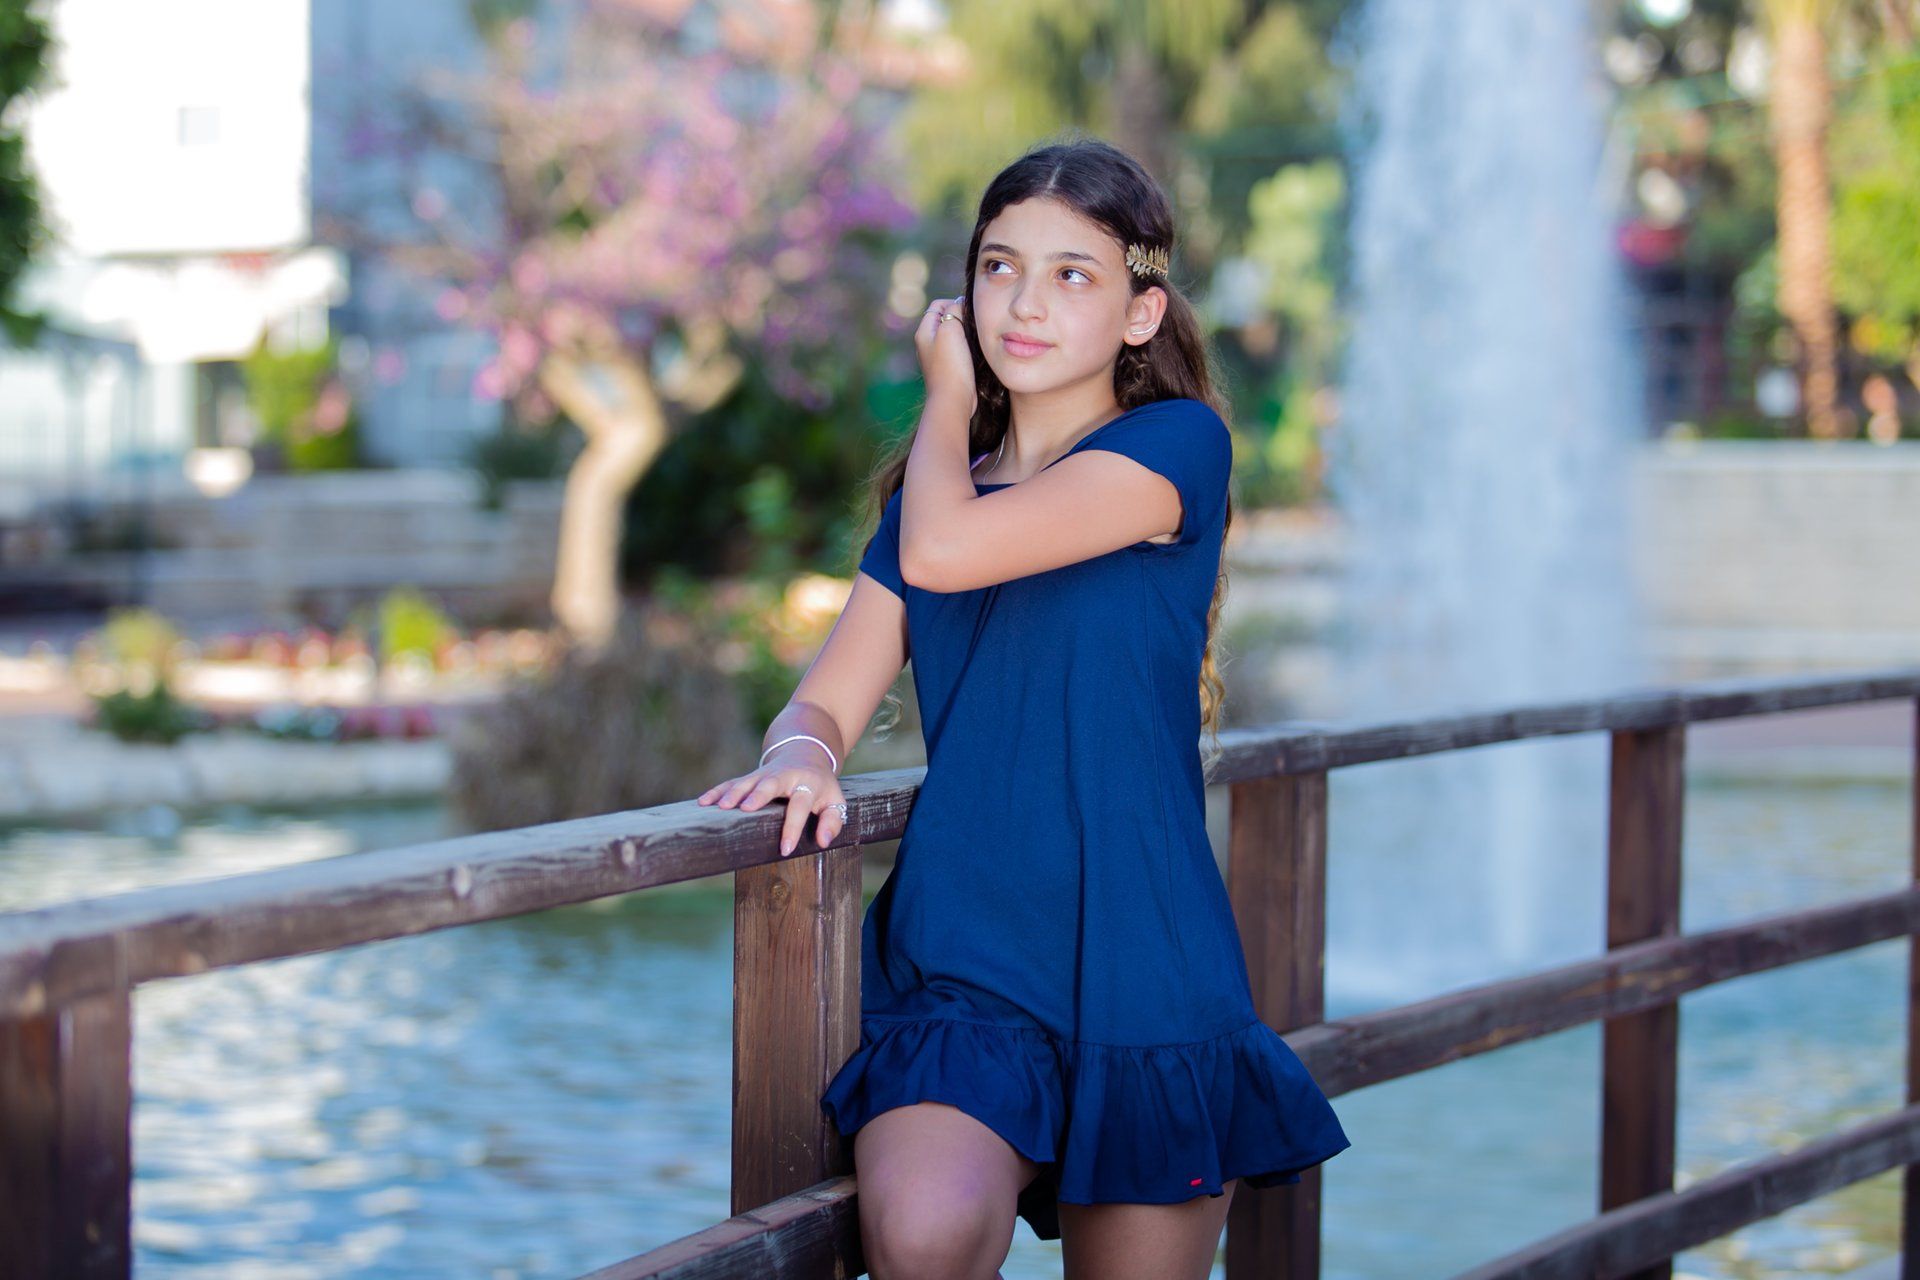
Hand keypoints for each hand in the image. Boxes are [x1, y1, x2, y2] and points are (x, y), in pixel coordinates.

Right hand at [695, 750, 847, 856]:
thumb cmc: (821, 787)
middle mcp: (784, 776)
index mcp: (807, 783)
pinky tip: (704, 803)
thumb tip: (823, 841)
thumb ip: (833, 821)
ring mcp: (764, 775)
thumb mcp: (835, 800)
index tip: (784, 849)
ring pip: (747, 781)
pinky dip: (717, 791)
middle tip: (745, 809)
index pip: (799, 806)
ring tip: (721, 807)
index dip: (792, 827)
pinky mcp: (750, 777)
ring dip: (734, 793)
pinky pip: (732, 783)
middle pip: (770, 784)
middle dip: (758, 795)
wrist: (806, 753)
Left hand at [914, 294, 975, 418]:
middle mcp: (928, 343)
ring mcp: (938, 357)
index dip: (955, 303)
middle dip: (961, 318)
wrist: (953, 400)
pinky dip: (968, 348)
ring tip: (975, 340)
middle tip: (974, 326)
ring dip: (966, 334)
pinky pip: (959, 350)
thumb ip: (953, 310)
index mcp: (924, 332)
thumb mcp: (950, 329)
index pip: (938, 305)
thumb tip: (959, 304)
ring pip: (954, 335)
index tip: (969, 313)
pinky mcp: (949, 368)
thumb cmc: (951, 365)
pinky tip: (976, 353)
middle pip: (946, 319)